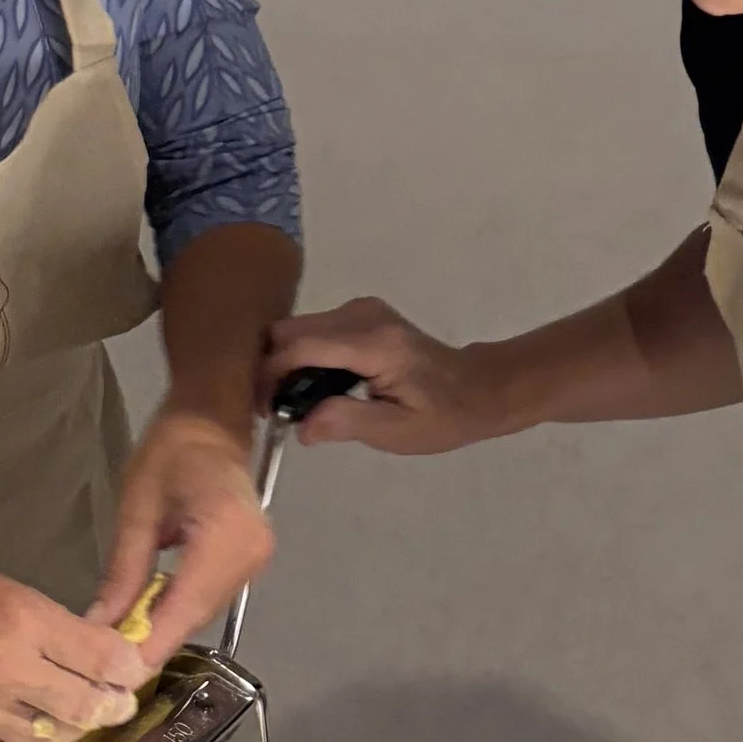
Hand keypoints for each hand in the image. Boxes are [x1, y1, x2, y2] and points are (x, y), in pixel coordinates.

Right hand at [0, 534, 148, 741]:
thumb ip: (39, 618)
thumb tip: (86, 645)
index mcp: (15, 619)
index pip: (102, 659)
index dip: (126, 666)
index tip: (129, 666)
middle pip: (86, 707)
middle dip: (110, 704)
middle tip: (115, 698)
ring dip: (72, 732)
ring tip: (74, 716)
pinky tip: (36, 741)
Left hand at [89, 407, 270, 656]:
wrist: (212, 419)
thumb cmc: (170, 450)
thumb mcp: (136, 509)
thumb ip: (122, 572)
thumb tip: (97, 626)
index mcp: (224, 537)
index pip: (183, 609)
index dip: (149, 647)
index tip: (113, 679)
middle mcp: (250, 555)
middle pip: (195, 617)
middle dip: (152, 641)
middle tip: (105, 666)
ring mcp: (257, 560)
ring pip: (203, 612)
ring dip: (164, 627)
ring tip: (121, 643)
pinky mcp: (252, 560)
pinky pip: (211, 597)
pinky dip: (179, 609)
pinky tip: (150, 612)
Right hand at [262, 301, 512, 457]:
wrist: (477, 388)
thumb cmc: (441, 416)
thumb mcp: (396, 431)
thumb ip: (345, 423)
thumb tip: (301, 425)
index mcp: (374, 344)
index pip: (301, 346)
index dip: (272, 375)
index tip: (265, 410)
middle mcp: (363, 315)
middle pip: (291, 331)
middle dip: (273, 368)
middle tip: (278, 410)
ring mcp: (362, 310)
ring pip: (298, 328)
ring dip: (286, 363)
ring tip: (295, 403)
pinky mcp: (361, 313)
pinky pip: (314, 329)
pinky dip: (303, 356)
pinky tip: (315, 387)